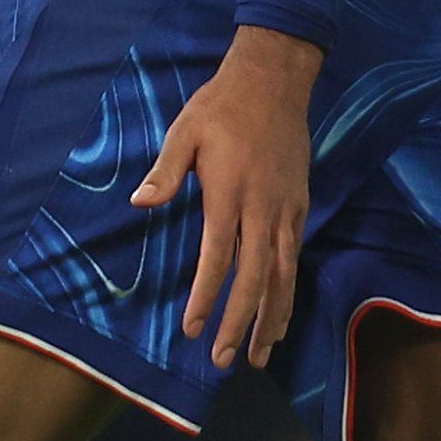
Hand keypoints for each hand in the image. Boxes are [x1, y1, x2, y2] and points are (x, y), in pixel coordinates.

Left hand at [133, 26, 321, 371]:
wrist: (276, 80)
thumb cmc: (221, 106)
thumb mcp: (186, 131)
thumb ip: (166, 171)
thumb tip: (139, 202)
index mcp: (231, 193)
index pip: (220, 256)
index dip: (208, 295)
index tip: (193, 328)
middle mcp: (264, 208)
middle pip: (255, 277)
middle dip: (240, 321)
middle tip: (224, 359)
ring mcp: (287, 210)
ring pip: (283, 276)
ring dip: (271, 319)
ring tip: (257, 356)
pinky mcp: (300, 207)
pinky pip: (294, 260)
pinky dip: (288, 294)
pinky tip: (279, 319)